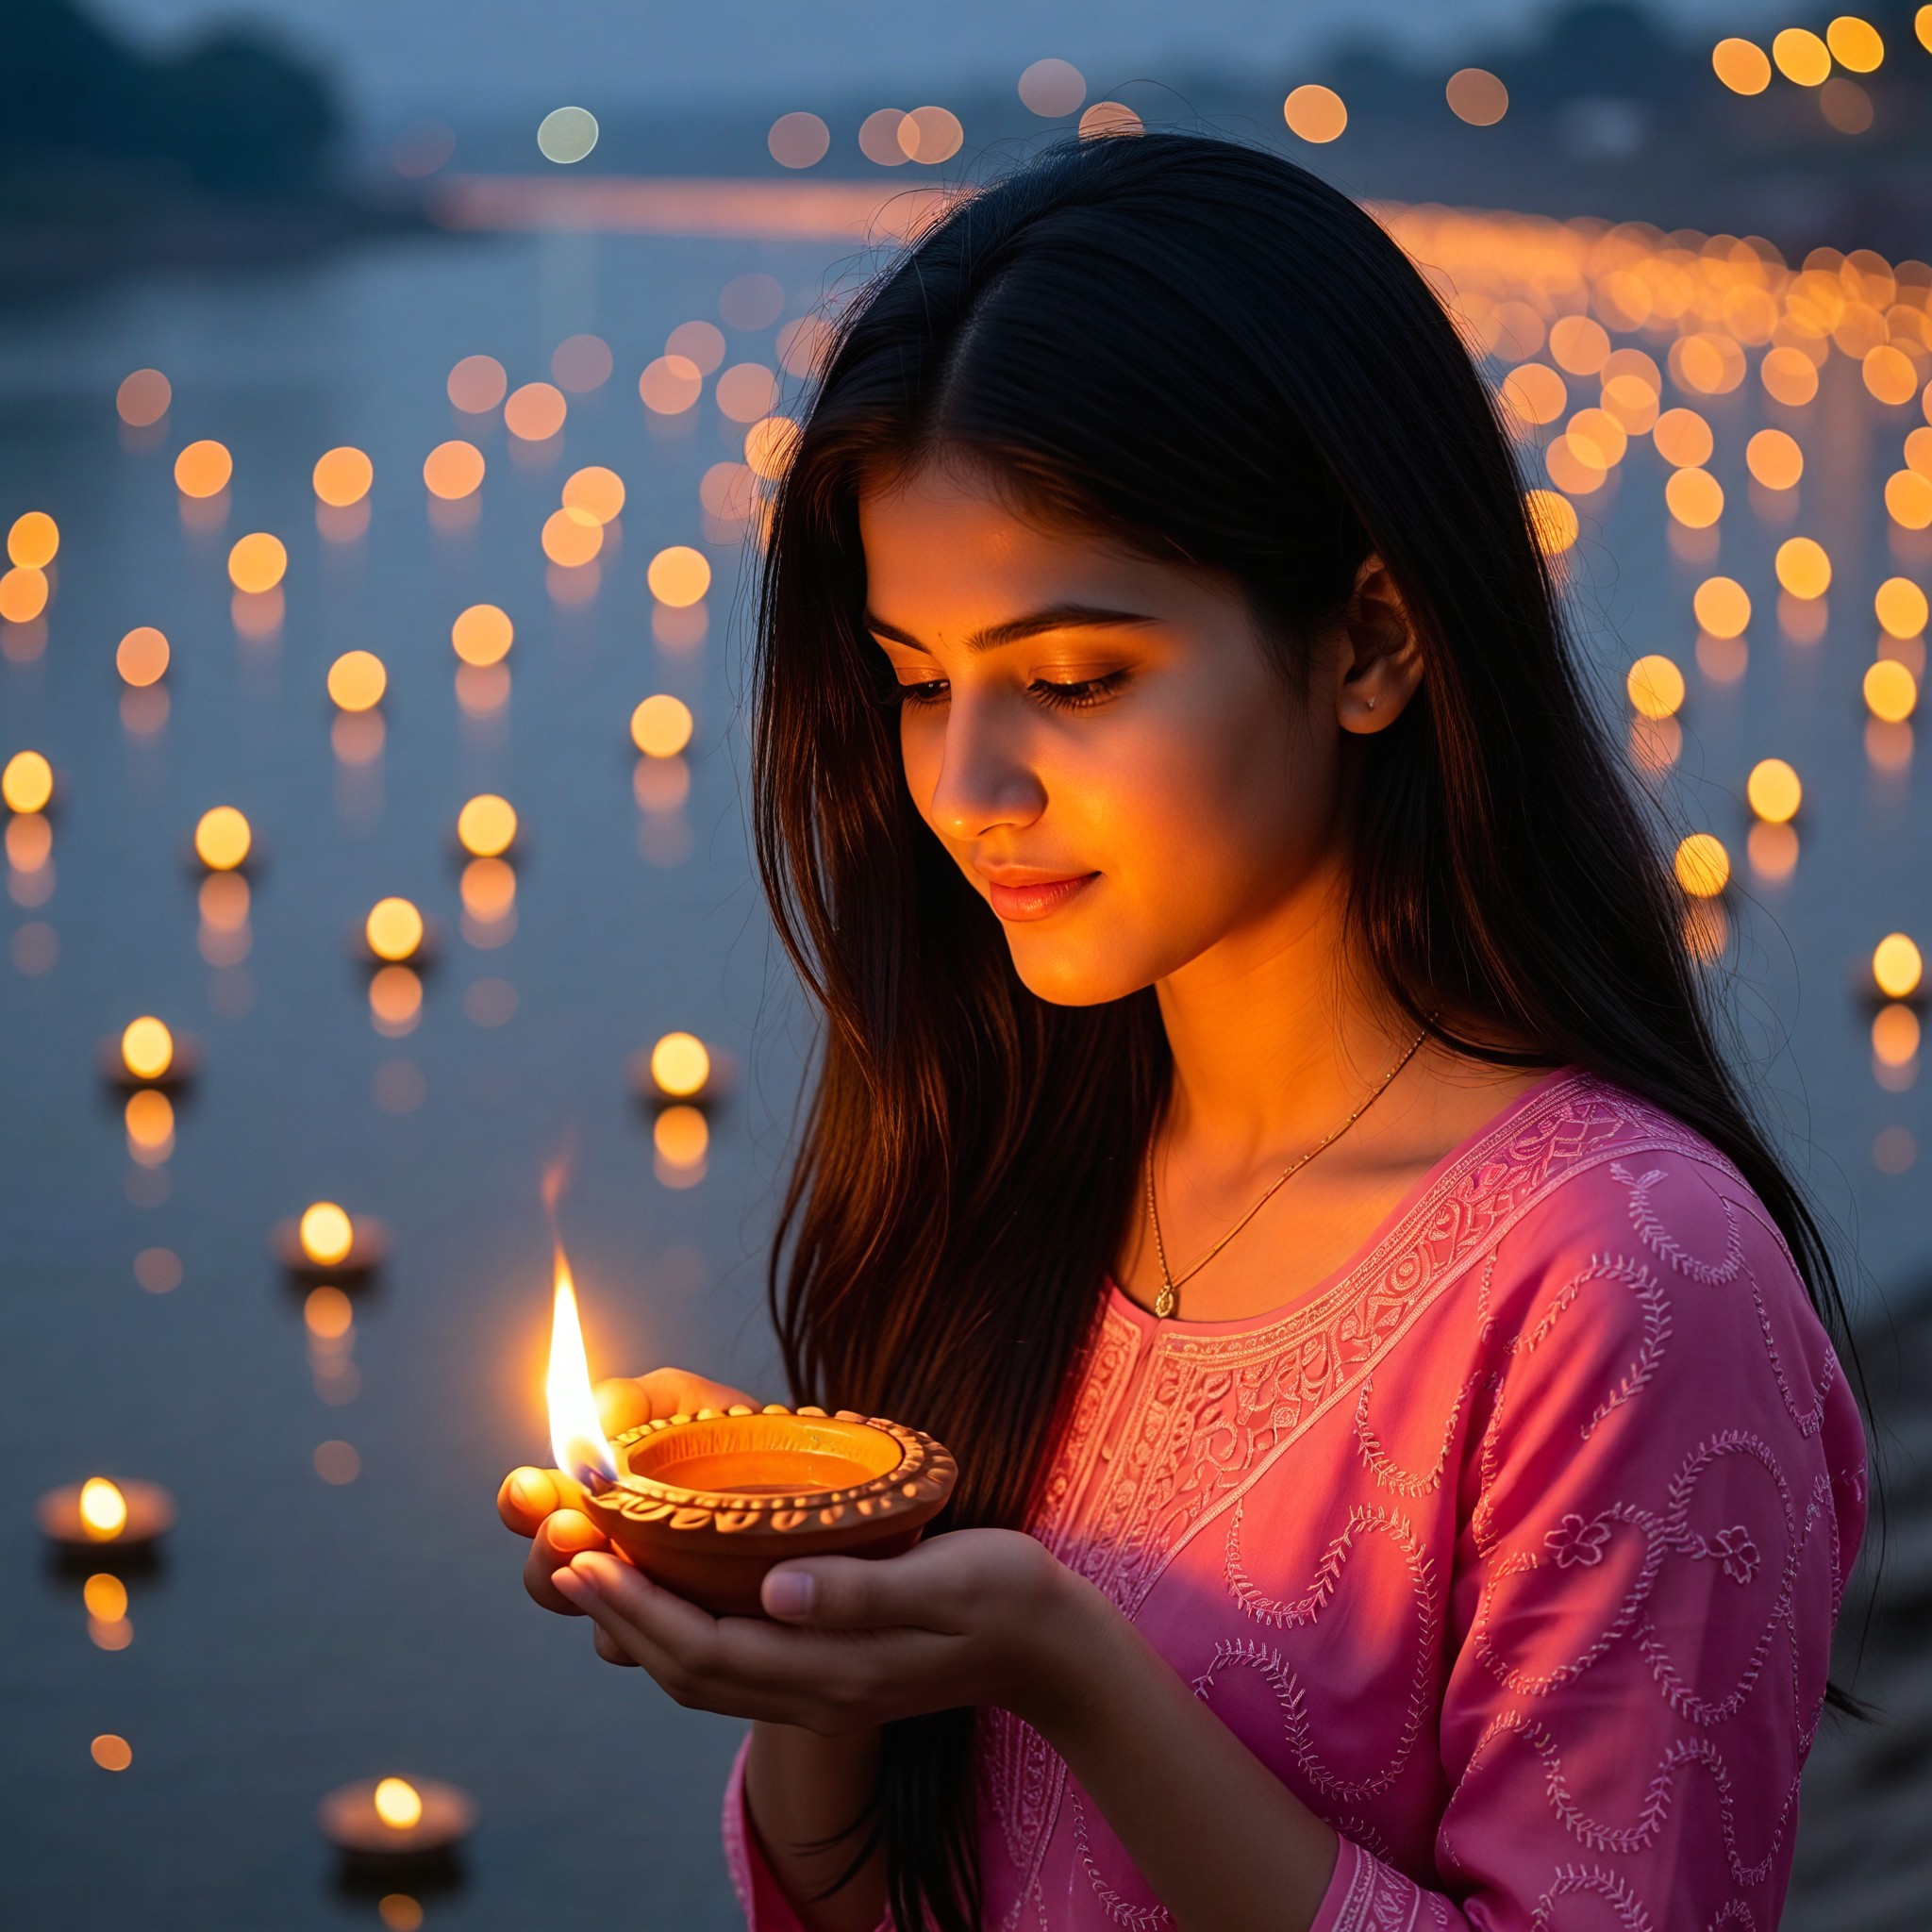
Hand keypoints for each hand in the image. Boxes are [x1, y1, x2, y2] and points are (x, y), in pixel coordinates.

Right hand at [497, 1366, 759, 1666]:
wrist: (826, 1493)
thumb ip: (639, 1400)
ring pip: (608, 1631)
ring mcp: (661, 1607)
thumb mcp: (692, 1404)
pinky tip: (686, 1606)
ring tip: (616, 1560)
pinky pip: (676, 1660)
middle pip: (552, 1581)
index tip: (527, 1488)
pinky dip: (672, 1632)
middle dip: (549, 1557)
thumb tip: (598, 1413)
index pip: (534, 1512)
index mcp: (599, 1501)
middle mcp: (617, 1560)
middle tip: (569, 1529)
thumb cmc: (743, 1441)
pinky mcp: (715, 1645)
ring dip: (604, 1600)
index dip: (522, 1506)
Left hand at [547, 1525, 1109, 1737]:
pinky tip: (674, 1587)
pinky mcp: (830, 1674)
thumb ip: (864, 1589)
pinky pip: (733, 1665)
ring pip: (703, 1674)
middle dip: (617, 1614)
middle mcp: (816, 1691)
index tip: (585, 1556)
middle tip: (564, 1553)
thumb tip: (778, 1587)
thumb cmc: (1010, 1600)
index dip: (637, 1607)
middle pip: (687, 1669)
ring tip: (599, 1568)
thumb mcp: (950, 1580)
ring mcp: (822, 1689)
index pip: (707, 1649)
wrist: (1057, 1651)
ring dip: (642, 1626)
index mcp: (837, 1672)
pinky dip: (685, 1629)